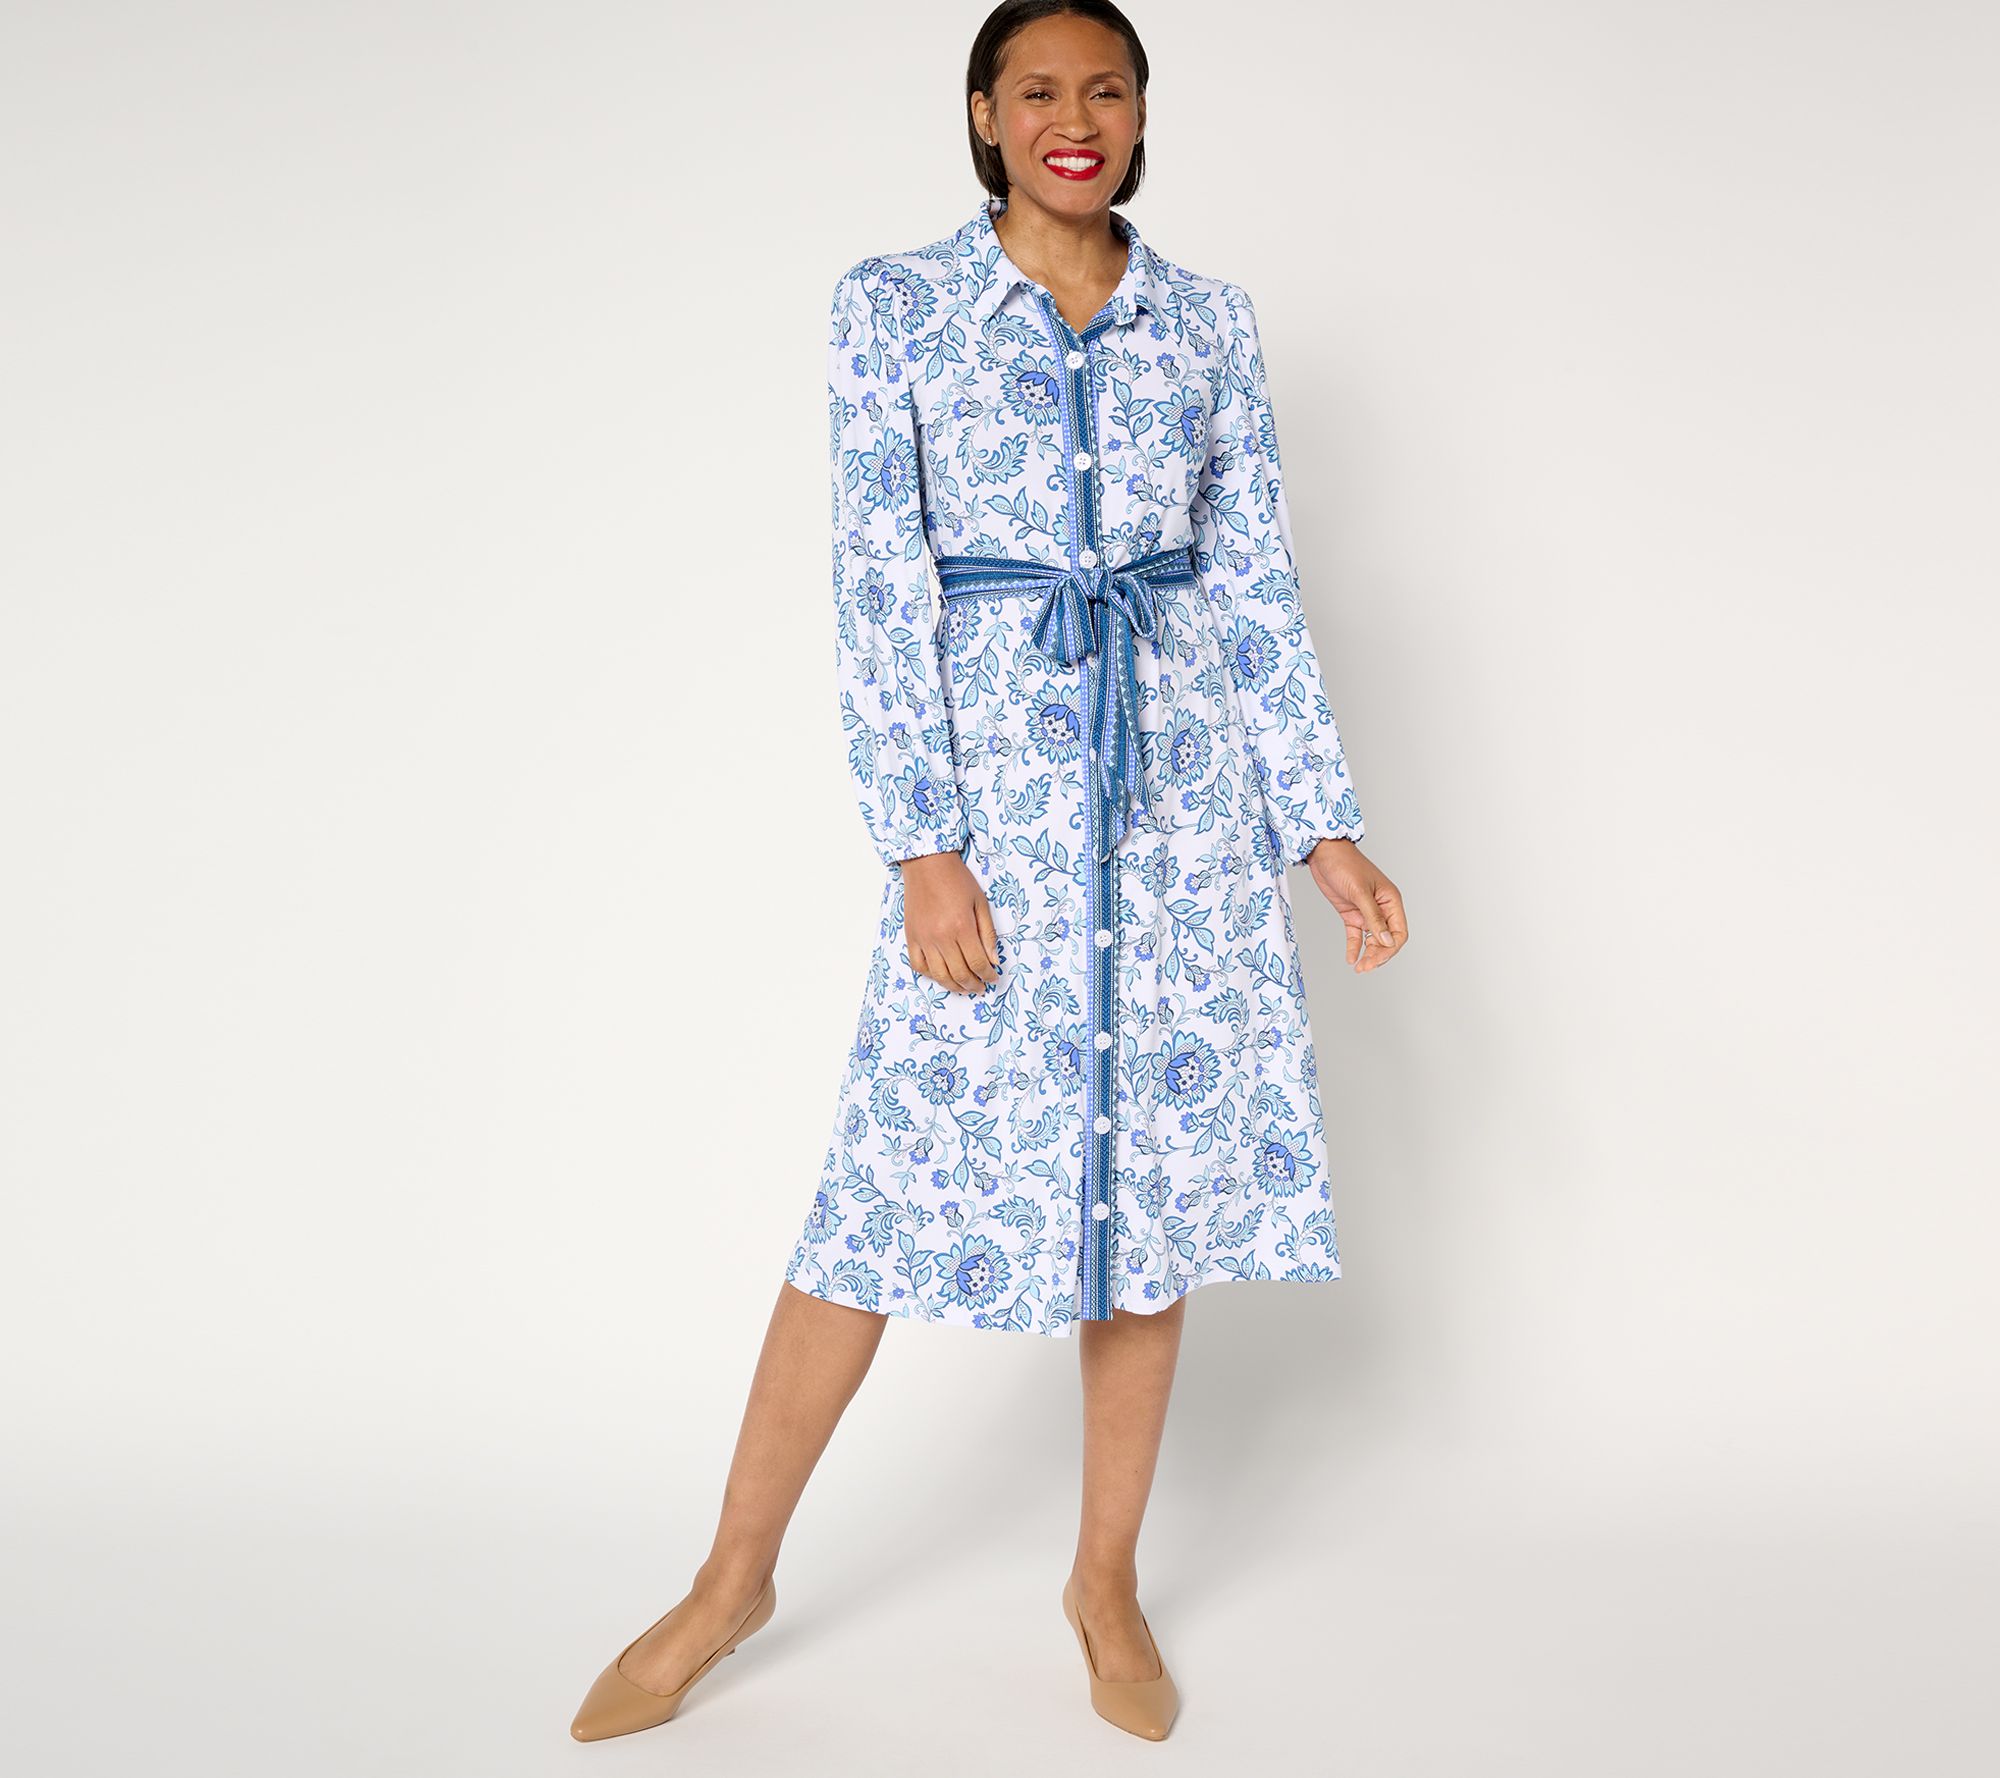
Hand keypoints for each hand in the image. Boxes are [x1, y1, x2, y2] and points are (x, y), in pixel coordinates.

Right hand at [898, 850, 1001, 993]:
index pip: (978, 962)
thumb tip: (994, 959)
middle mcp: (941, 937)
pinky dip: (930, 975)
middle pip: (959, 973)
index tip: (994, 977)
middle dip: (974, 985)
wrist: (927, 864)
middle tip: (981, 987)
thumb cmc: (957, 880)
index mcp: (962, 927)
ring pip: (939, 975)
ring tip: (964, 988)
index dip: (988, 974)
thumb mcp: (980, 902)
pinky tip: (941, 975)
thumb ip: (988, 933)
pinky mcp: (911, 937)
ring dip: (954, 986)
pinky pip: (918, 965)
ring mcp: (924, 939)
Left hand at [1303, 838, 1406, 973]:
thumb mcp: (1360, 892)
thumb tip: (1385, 941)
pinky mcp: (1351, 913)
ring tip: (1359, 967)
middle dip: (1378, 955)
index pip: (1399, 932)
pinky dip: (1354, 947)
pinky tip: (1350, 959)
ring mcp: (1366, 912)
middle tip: (1365, 967)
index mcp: (1391, 901)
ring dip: (1368, 954)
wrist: (1324, 853)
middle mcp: (1381, 908)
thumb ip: (1373, 918)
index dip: (1390, 948)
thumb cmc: (1346, 865)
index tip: (1376, 958)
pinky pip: (1356, 935)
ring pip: (1372, 940)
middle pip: (1386, 940)